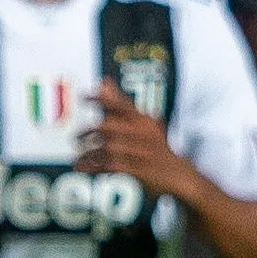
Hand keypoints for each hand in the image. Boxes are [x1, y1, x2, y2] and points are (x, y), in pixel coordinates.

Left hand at [76, 83, 195, 199]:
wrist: (179, 176)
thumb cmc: (156, 147)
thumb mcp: (143, 124)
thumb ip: (121, 104)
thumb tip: (104, 81)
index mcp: (144, 120)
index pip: (121, 104)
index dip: (101, 99)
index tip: (83, 96)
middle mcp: (143, 133)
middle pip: (109, 127)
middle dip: (89, 131)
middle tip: (77, 137)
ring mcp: (142, 152)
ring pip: (107, 148)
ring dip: (89, 153)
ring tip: (78, 158)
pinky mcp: (139, 170)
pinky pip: (109, 166)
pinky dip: (93, 166)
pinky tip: (82, 167)